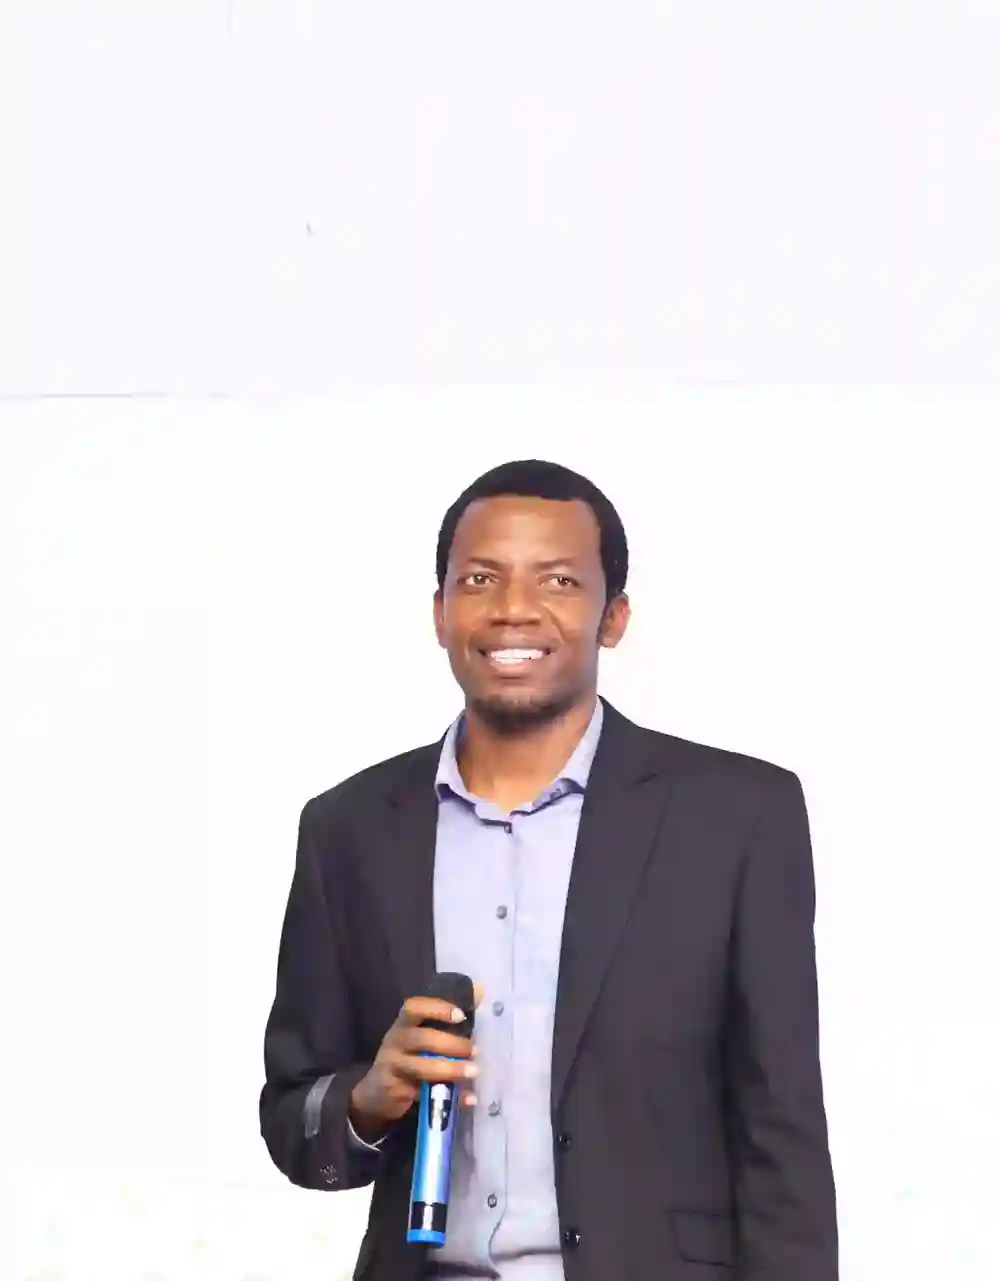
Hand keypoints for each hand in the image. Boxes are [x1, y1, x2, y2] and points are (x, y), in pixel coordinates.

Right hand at [349, 983, 483, 1141]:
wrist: (376, 1093)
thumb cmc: (406, 1056)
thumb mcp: (421, 1035)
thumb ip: (448, 1015)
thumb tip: (480, 989)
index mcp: (403, 1025)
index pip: (413, 1008)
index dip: (437, 1008)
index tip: (461, 1015)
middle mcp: (395, 1042)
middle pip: (421, 1039)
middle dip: (451, 1044)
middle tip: (474, 1050)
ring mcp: (394, 1067)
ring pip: (421, 1067)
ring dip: (450, 1069)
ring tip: (473, 1072)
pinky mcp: (396, 1092)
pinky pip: (425, 1094)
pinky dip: (451, 1097)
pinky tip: (469, 1098)